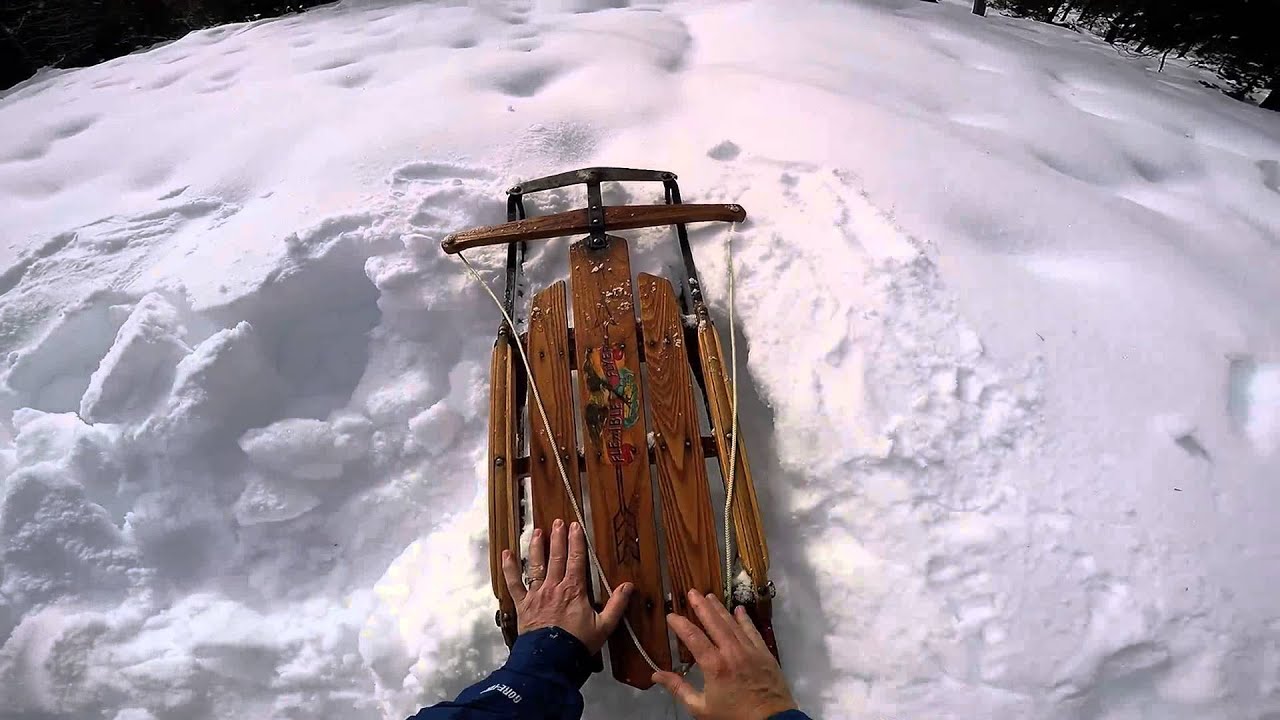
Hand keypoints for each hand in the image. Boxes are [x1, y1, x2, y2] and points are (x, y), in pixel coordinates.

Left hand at [501, 519, 633, 653]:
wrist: (550, 661)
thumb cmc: (577, 644)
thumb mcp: (604, 627)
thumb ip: (616, 605)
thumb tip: (628, 586)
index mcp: (574, 590)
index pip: (576, 560)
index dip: (576, 541)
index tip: (575, 526)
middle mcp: (554, 587)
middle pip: (556, 558)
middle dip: (558, 538)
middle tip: (558, 521)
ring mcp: (536, 595)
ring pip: (536, 566)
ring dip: (536, 547)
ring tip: (537, 531)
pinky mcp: (523, 605)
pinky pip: (514, 584)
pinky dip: (509, 569)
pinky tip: (505, 554)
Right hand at [652, 590, 796, 719]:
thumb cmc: (732, 716)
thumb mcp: (700, 708)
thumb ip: (679, 688)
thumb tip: (656, 674)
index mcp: (714, 665)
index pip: (693, 637)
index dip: (680, 624)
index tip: (671, 615)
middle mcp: (732, 652)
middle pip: (714, 622)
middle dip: (701, 606)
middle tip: (692, 592)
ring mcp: (750, 650)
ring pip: (732, 623)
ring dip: (720, 608)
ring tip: (709, 596)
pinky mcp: (764, 653)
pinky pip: (752, 631)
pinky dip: (745, 619)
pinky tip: (739, 610)